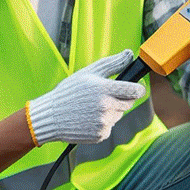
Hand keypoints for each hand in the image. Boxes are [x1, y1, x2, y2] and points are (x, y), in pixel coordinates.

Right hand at [26, 50, 144, 144]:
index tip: (137, 88)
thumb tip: (129, 54)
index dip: (139, 89)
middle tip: (104, 96)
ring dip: (111, 111)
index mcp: (104, 89)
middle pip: (128, 103)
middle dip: (121, 99)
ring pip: (118, 115)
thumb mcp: (89, 72)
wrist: (51, 116)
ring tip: (92, 107)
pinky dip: (103, 123)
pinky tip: (89, 118)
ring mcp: (104, 122)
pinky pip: (110, 127)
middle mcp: (106, 107)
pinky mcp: (100, 135)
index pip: (134, 91)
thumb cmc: (69, 91)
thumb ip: (113, 63)